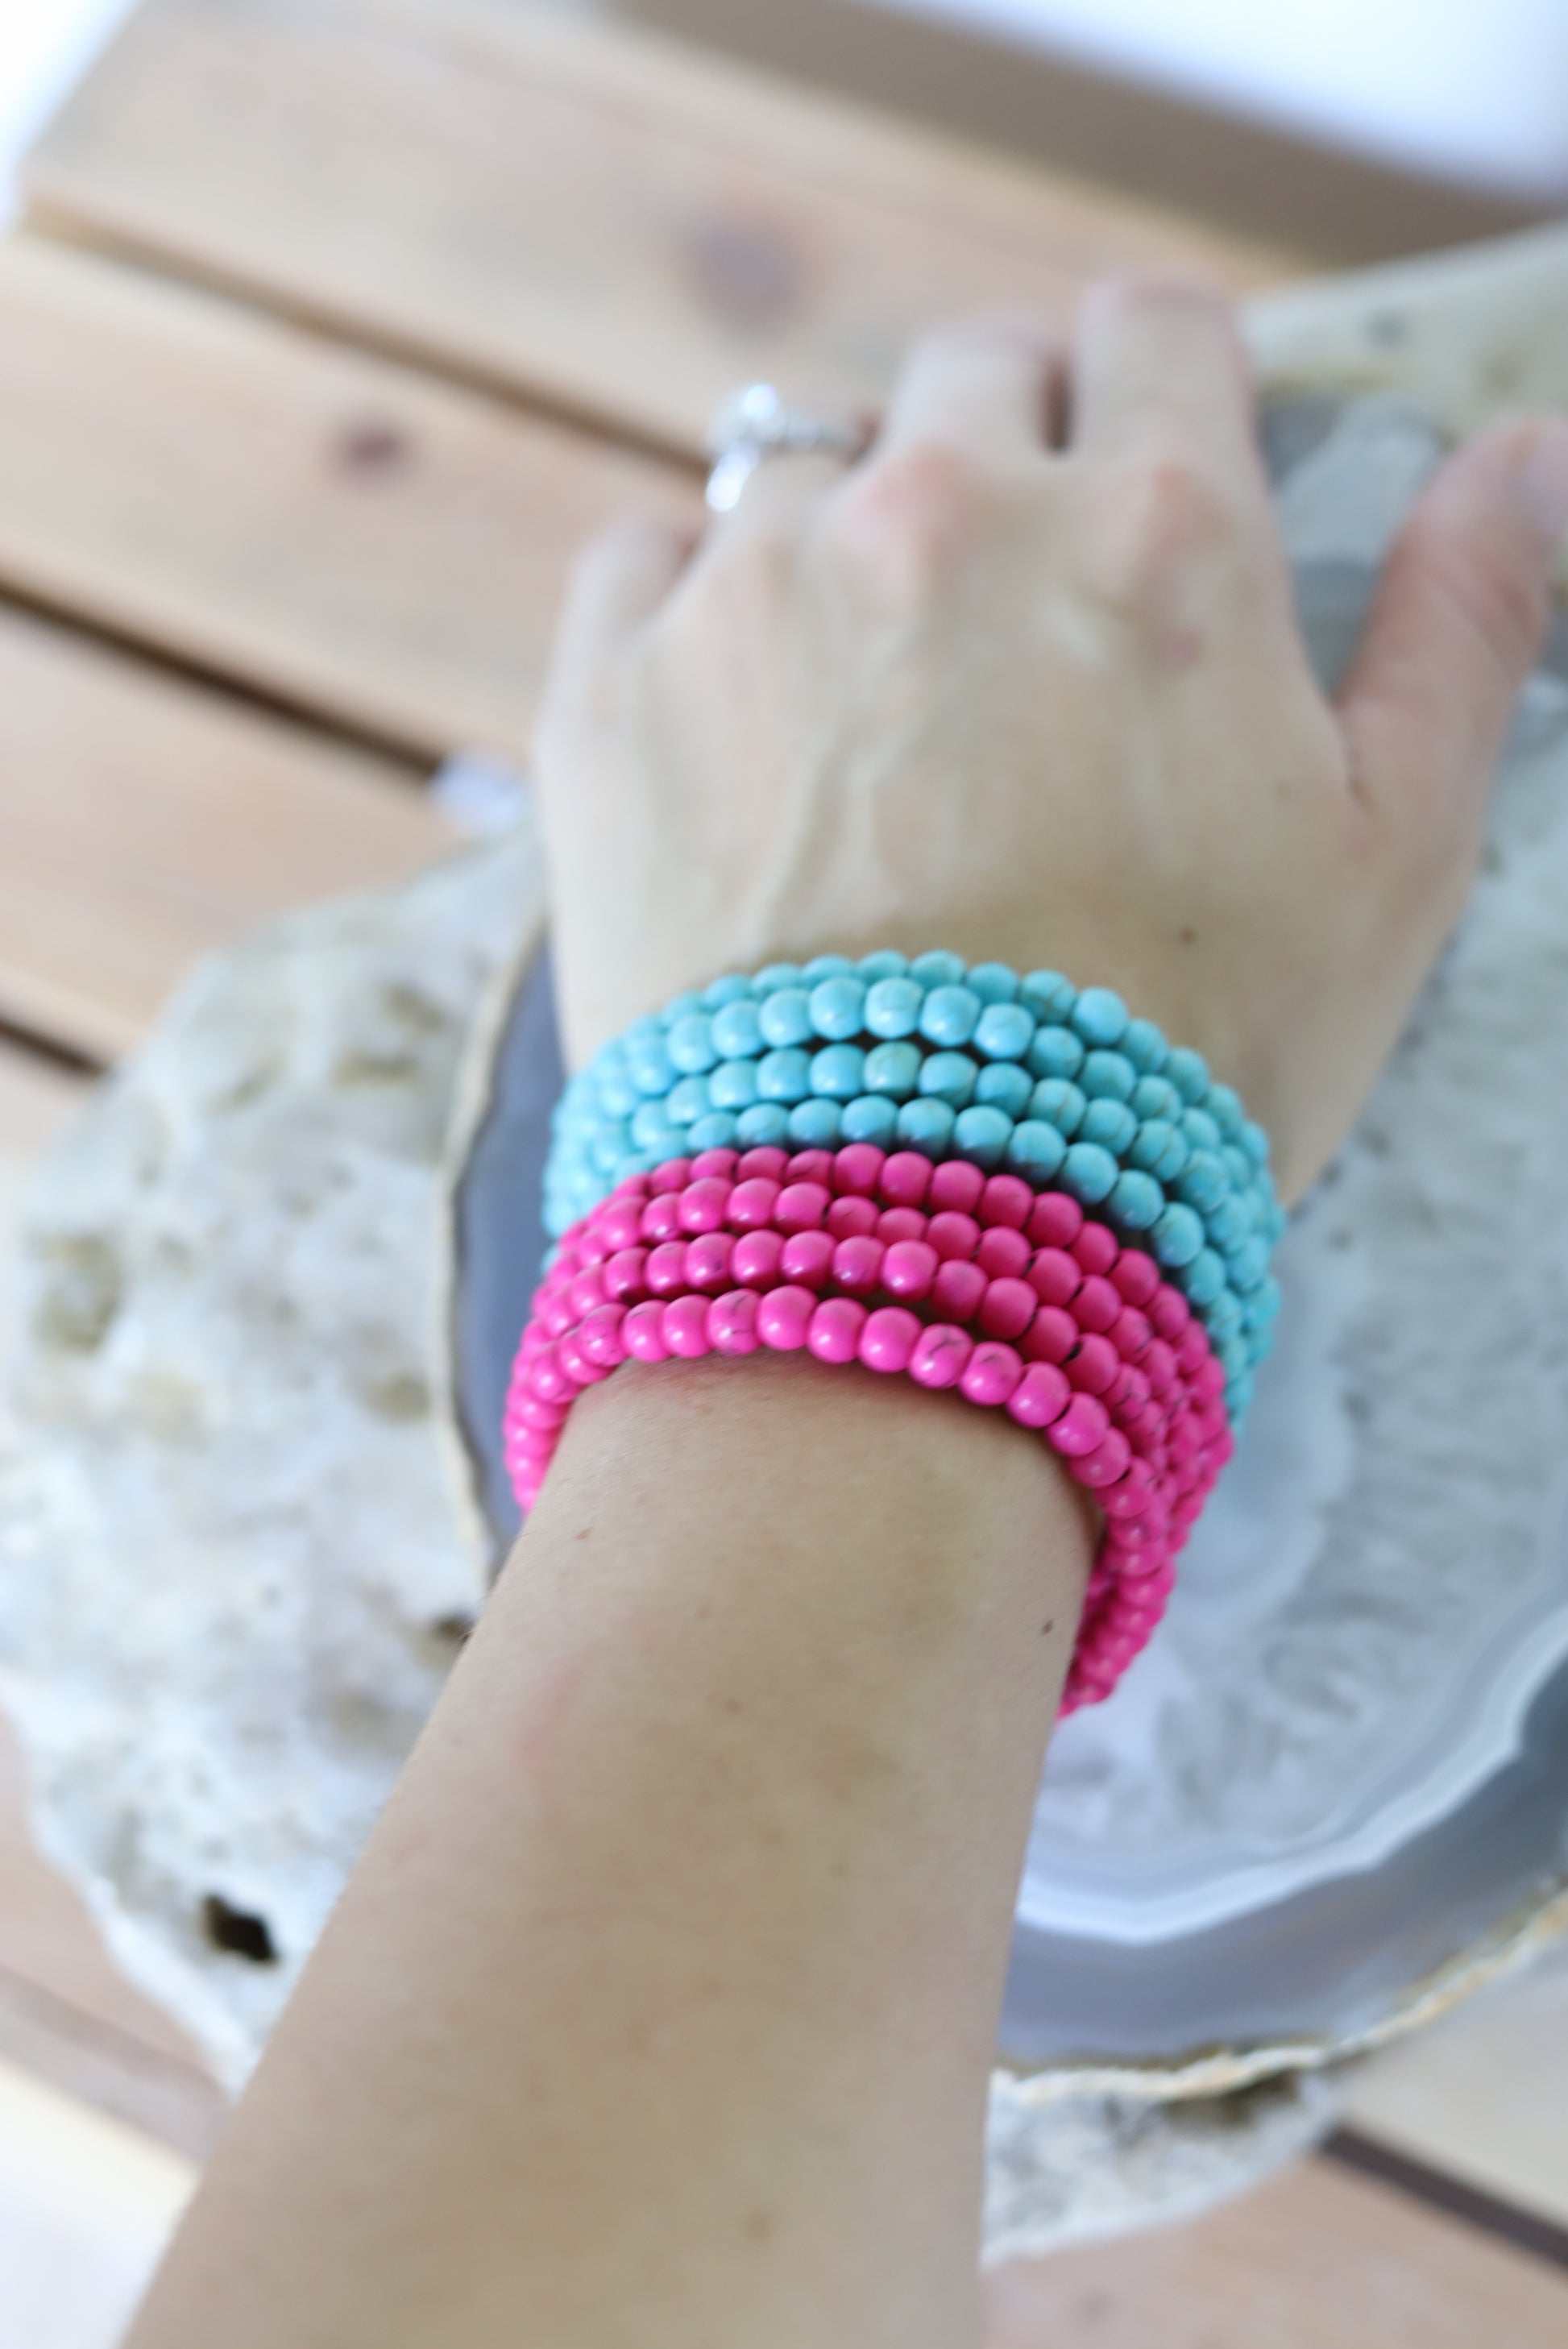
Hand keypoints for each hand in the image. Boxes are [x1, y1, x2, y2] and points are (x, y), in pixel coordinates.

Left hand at [534, 279, 1567, 1201]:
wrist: (916, 1235)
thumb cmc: (1180, 1068)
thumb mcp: (1393, 855)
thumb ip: (1462, 622)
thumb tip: (1529, 450)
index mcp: (1155, 532)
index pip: (1156, 331)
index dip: (1158, 394)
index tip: (1142, 479)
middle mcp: (945, 513)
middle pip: (976, 372)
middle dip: (1009, 451)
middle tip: (1015, 615)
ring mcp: (758, 591)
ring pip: (802, 463)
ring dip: (845, 539)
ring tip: (871, 710)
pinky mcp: (612, 689)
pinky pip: (642, 554)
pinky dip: (687, 605)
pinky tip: (736, 725)